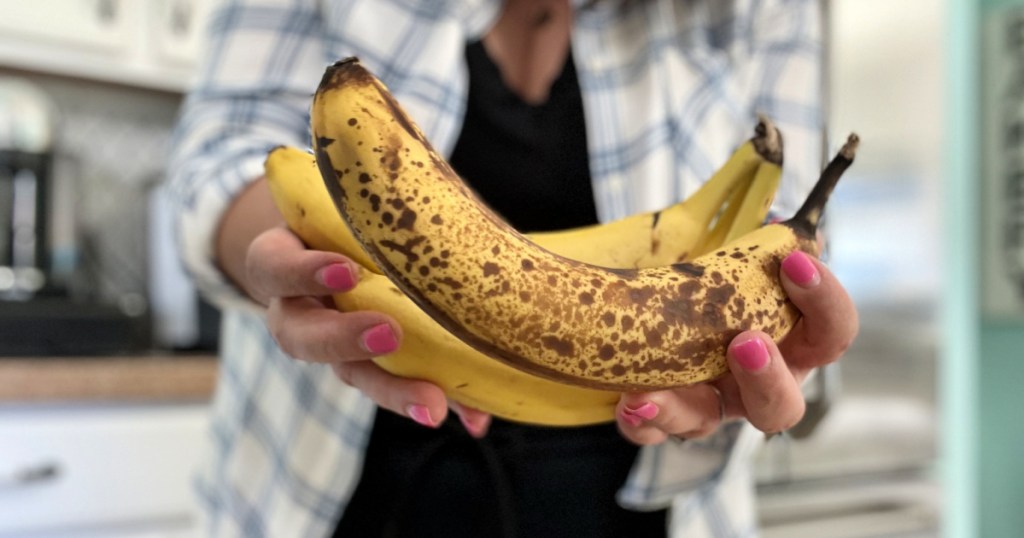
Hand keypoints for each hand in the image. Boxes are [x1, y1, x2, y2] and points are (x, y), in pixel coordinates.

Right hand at [246, 225, 492, 432]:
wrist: (317, 242)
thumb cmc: (332, 218)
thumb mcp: (334, 209)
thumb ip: (368, 209)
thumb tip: (419, 187)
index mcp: (281, 265)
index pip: (276, 267)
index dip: (305, 272)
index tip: (345, 271)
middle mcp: (298, 312)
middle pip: (303, 338)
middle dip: (346, 339)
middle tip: (389, 334)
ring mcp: (332, 345)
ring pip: (350, 374)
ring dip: (394, 389)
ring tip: (435, 406)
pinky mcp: (365, 366)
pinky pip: (396, 388)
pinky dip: (435, 400)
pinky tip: (476, 419)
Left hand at [615, 250, 857, 444]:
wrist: (640, 295)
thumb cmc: (707, 276)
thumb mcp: (733, 252)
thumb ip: (760, 244)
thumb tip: (782, 224)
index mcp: (787, 340)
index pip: (830, 332)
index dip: (825, 301)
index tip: (796, 262)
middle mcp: (753, 382)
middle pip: (782, 406)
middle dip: (768, 378)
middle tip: (746, 343)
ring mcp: (707, 402)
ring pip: (706, 423)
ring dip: (681, 409)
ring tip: (648, 394)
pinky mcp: (662, 414)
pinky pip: (652, 431)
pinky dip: (641, 422)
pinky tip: (629, 403)